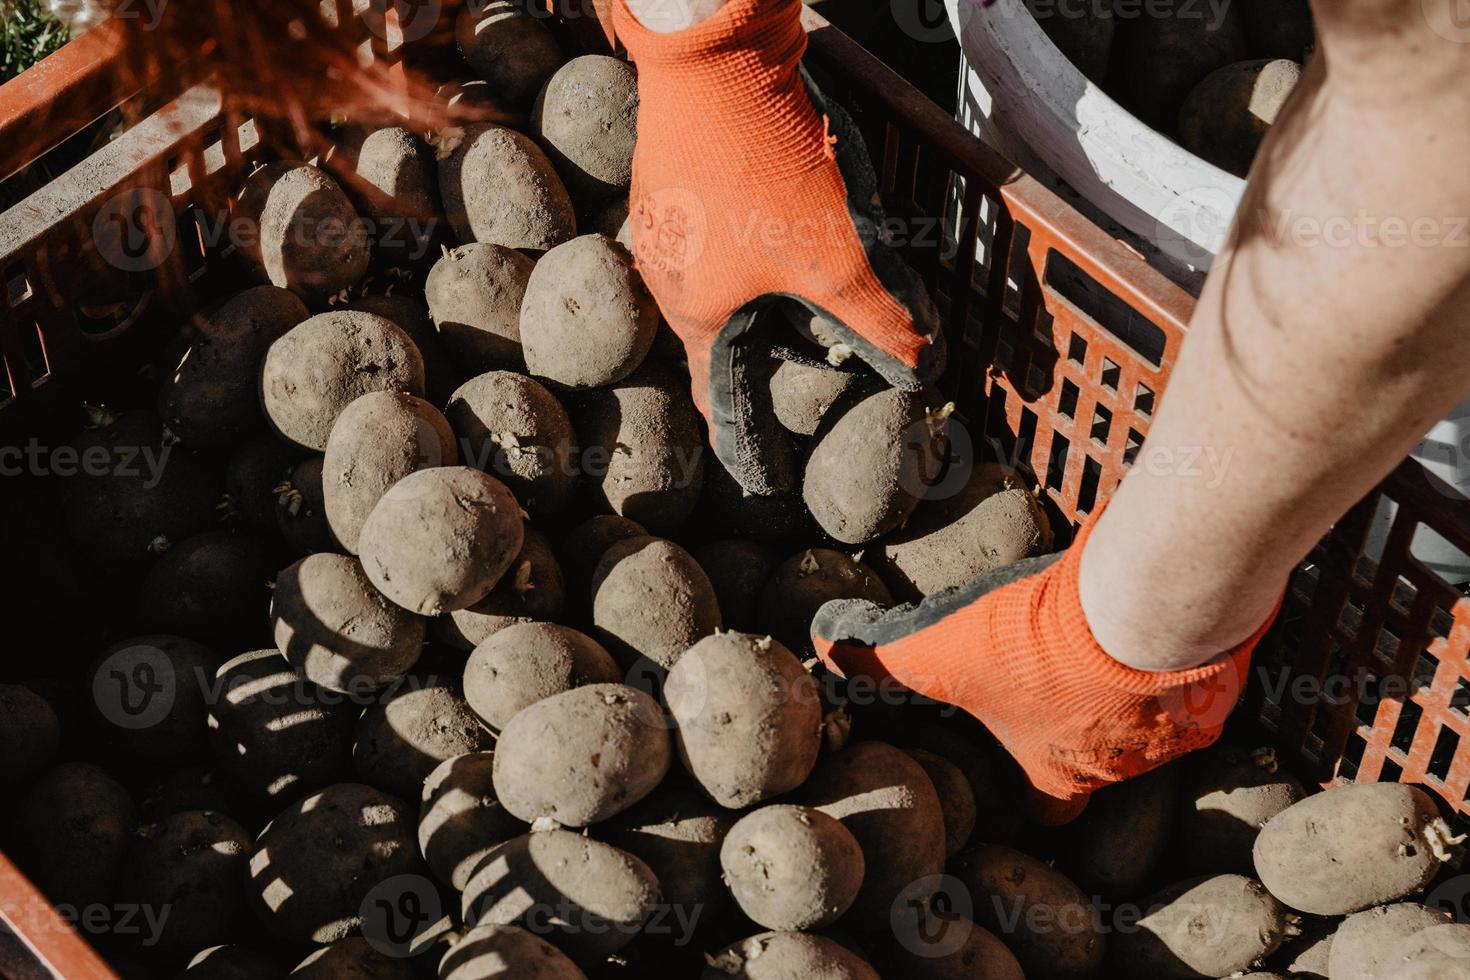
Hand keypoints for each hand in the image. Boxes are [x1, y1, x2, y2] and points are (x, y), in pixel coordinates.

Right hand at [614, 0, 943, 493]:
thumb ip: (883, 321)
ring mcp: (664, 221)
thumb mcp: (840, 258)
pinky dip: (749, 245)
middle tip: (802, 371)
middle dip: (761, 359)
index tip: (755, 477)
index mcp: (697, 313)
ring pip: (715, 279)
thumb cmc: (766, 168)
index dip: (743, 442)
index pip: (718, 399)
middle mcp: (667, 276)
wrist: (716, 55)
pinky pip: (713, 231)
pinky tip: (782, 222)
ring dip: (757, 296)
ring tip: (798, 296)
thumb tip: (924, 368)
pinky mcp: (674, 173)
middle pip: (719, 335)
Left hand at [811, 515, 1278, 822]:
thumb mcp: (936, 650)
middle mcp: (1125, 764)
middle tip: (1065, 671)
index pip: (1048, 808)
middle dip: (1085, 720)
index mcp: (1061, 771)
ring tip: (1110, 628)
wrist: (1149, 607)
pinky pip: (1201, 666)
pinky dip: (1181, 641)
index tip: (1018, 746)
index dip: (1030, 781)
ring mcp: (1183, 728)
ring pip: (1156, 714)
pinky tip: (1156, 604)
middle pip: (1104, 757)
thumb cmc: (1039, 646)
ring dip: (1134, 679)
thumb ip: (878, 659)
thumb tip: (822, 648)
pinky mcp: (1224, 676)